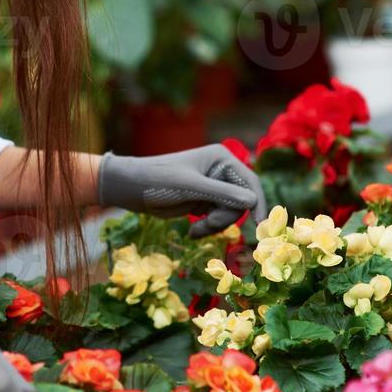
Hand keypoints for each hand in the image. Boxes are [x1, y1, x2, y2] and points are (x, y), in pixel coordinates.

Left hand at [96, 143, 267, 237]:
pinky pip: (217, 219)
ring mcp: (213, 187)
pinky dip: (207, 228)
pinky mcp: (205, 201)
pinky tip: (191, 232)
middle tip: (205, 226)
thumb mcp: (190, 187)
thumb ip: (222, 194)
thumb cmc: (158, 180)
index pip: (250, 182)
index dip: (258, 204)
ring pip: (230, 214)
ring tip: (194, 230)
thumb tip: (253, 201)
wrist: (131, 188)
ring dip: (214, 225)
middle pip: (241, 202)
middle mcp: (221, 171)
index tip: (260, 227)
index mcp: (222, 159)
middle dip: (224, 218)